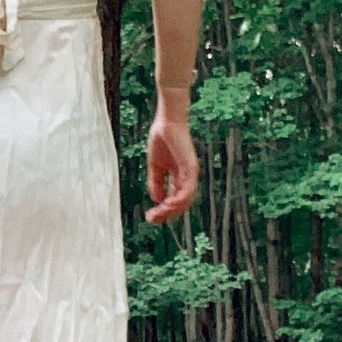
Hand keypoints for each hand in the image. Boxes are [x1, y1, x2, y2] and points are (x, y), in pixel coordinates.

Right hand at [145, 101, 197, 223]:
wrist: (166, 122)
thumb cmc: (162, 139)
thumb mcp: (156, 166)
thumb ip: (156, 183)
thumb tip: (157, 200)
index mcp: (180, 177)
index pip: (174, 199)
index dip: (163, 210)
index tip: (149, 216)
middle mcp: (187, 178)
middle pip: (180, 204)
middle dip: (166, 214)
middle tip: (152, 219)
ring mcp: (191, 174)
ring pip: (185, 200)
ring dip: (171, 210)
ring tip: (157, 214)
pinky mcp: (191, 168)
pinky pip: (187, 190)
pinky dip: (178, 200)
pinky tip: (166, 205)